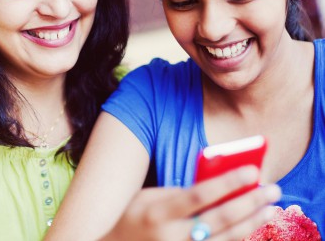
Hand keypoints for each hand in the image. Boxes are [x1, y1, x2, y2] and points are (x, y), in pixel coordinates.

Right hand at [101, 166, 280, 240]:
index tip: (252, 171)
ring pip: (224, 240)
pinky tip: (252, 229)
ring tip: (270, 208)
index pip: (199, 195)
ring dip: (251, 223)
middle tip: (273, 189)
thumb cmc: (131, 216)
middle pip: (219, 219)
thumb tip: (213, 185)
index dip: (227, 183)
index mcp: (158, 212)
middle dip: (249, 203)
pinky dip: (237, 240)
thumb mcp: (149, 197)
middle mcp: (171, 237)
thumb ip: (179, 193)